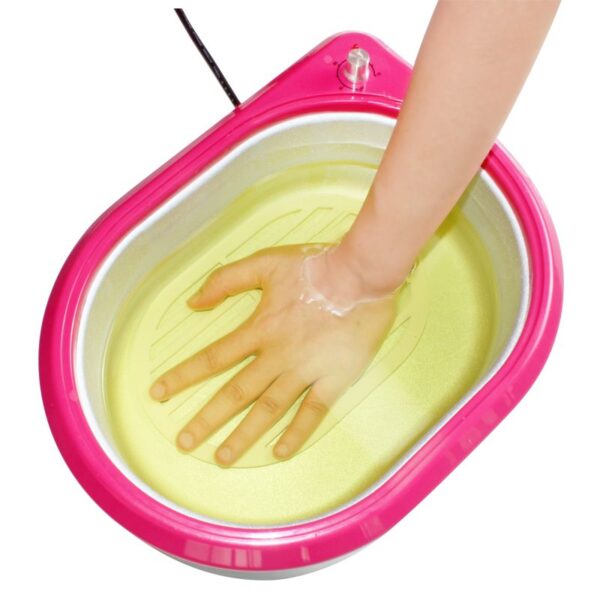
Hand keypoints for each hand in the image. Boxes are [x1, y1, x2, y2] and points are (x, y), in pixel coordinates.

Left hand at [149, 243, 396, 465]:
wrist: (361, 275)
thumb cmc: (315, 266)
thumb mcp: (265, 263)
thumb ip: (226, 280)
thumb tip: (193, 302)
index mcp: (260, 328)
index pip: (213, 357)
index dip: (183, 375)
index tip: (158, 393)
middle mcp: (278, 355)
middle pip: (236, 393)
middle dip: (207, 419)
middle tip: (184, 442)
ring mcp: (306, 370)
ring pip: (269, 409)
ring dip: (245, 434)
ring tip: (223, 457)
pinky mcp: (335, 378)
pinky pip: (313, 411)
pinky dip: (297, 432)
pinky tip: (281, 451)